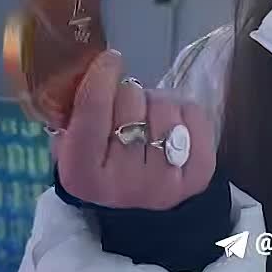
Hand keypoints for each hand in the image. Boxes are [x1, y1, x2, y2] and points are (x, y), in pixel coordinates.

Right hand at [52, 50, 215, 210]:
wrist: (142, 213)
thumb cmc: (105, 167)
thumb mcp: (74, 149)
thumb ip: (73, 115)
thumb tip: (85, 69)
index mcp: (83, 176)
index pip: (92, 111)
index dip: (101, 77)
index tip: (110, 59)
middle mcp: (124, 183)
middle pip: (130, 99)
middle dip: (129, 93)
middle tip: (127, 107)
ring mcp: (164, 180)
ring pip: (164, 103)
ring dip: (157, 101)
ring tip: (150, 120)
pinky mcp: (198, 174)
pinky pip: (193, 113)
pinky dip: (185, 110)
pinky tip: (175, 128)